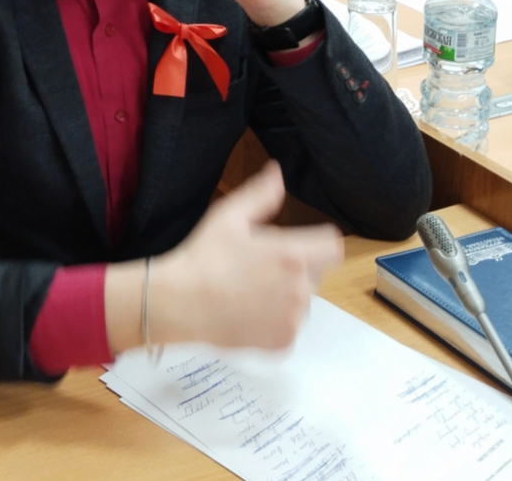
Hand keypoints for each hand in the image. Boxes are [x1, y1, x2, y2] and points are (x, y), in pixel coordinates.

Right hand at [117, 163, 341, 350]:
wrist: (180, 304)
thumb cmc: (203, 257)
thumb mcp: (228, 216)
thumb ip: (260, 194)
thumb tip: (277, 171)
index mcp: (292, 254)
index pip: (332, 245)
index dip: (316, 242)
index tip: (294, 245)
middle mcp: (300, 288)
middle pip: (315, 273)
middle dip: (296, 269)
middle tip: (260, 269)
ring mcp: (293, 319)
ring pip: (303, 302)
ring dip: (287, 297)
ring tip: (251, 294)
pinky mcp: (284, 342)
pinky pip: (289, 327)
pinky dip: (275, 322)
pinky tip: (248, 314)